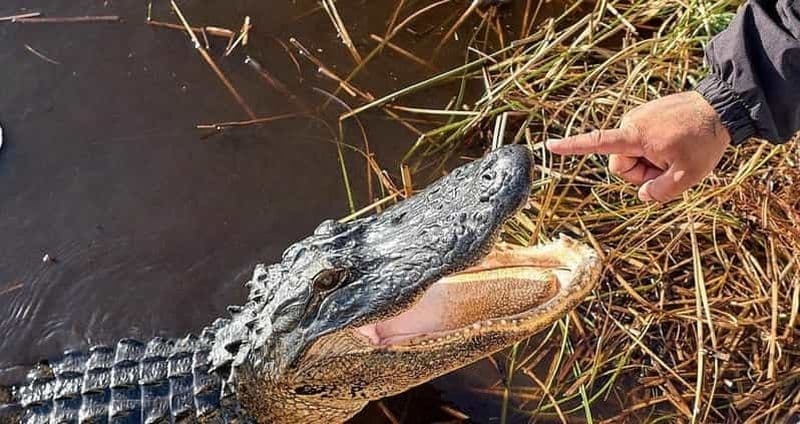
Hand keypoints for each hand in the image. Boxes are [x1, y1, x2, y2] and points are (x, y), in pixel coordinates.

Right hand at [546, 91, 731, 201]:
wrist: (722, 106)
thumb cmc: (704, 141)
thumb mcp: (688, 176)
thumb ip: (660, 193)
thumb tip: (643, 194)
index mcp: (635, 135)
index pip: (597, 142)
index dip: (573, 147)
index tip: (550, 145)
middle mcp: (631, 122)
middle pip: (620, 163)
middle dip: (639, 172)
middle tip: (668, 168)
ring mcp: (638, 117)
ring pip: (631, 154)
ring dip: (649, 161)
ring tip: (675, 152)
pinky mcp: (646, 116)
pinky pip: (641, 142)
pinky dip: (654, 149)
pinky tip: (675, 143)